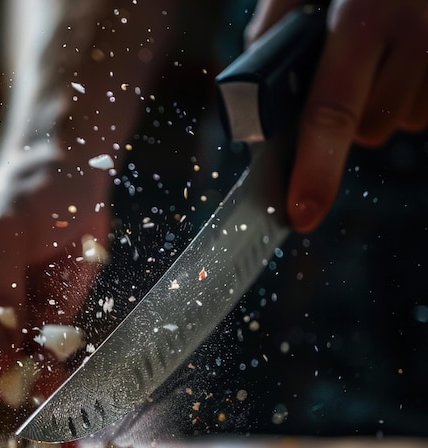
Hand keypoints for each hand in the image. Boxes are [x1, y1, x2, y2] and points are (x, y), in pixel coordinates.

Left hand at [246, 0, 427, 230]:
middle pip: (368, 130)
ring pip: (401, 122)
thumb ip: (276, 25)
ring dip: (382, 104)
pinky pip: (427, 108)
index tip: (303, 211)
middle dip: (346, 120)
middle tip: (343, 72)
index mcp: (361, 15)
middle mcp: (413, 35)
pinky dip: (411, 94)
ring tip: (381, 54)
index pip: (330, 113)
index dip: (315, 170)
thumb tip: (254, 82)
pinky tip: (404, 58)